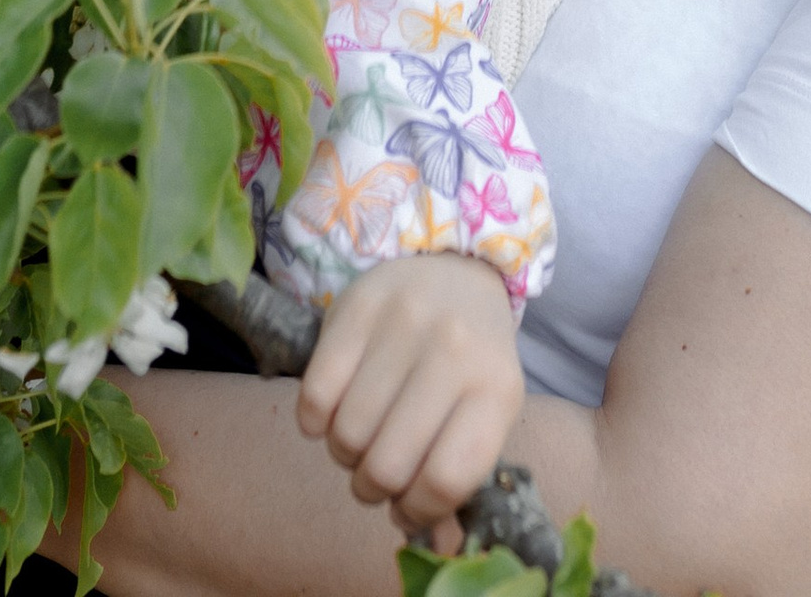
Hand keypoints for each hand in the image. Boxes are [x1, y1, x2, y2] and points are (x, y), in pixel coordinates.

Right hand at [295, 250, 525, 535]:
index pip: (446, 480)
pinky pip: (314, 396)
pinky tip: (334, 409)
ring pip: (347, 435)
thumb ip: (460, 476)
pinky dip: (314, 421)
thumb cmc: (469, 357)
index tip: (405, 506)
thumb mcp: (485, 410)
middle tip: (376, 472)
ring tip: (360, 436)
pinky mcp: (357, 303)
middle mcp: (454, 350)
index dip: (416, 511)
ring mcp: (406, 321)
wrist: (454, 265)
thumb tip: (433, 545)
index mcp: (496, 387)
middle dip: (372, 486)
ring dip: (344, 454)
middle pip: (388, 465)